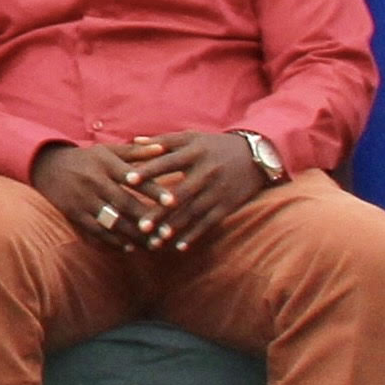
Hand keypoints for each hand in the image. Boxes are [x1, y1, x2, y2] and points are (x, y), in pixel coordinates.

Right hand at [30, 139, 160, 253]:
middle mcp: (94, 181)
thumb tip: (164, 148)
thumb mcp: (108, 151)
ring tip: (153, 245)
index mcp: (106, 163)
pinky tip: (129, 247)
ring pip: (112, 221)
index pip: (134, 178)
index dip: (154, 190)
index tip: (174, 202)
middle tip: (167, 233)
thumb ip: (136, 151)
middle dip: (148, 220)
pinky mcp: (74, 214)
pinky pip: (96, 231)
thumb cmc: (86, 158)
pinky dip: (114, 241)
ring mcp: (83, 199)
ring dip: (134, 236)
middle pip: (125, 203)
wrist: (46, 166)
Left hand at [120, 131, 272, 251]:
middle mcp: (207, 172)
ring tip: (155, 241)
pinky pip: (209, 222)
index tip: (128, 180)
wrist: (256, 156)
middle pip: (180, 193)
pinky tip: (179, 246)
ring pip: (194, 212)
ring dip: (175, 228)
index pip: (167, 162)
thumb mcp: (192, 137)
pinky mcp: (227, 205)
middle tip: (141, 225)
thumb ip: (163, 141)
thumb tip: (133, 141)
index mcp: (195, 153)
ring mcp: (218, 191)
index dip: (148, 170)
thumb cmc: (215, 145)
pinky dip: (195, 235)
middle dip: (161, 210)